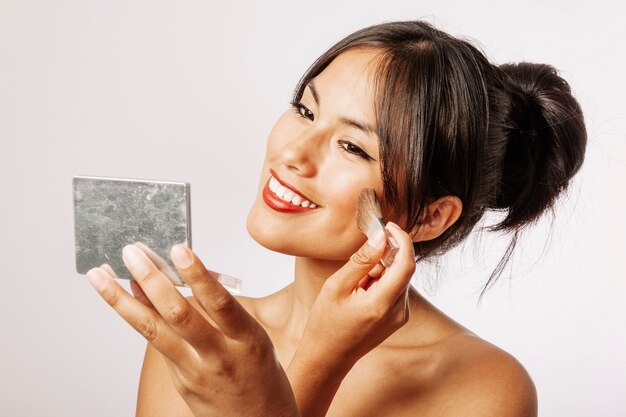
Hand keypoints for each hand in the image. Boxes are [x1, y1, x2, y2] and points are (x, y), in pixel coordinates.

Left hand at [86, 243, 298, 416]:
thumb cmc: (260, 373)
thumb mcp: (253, 337)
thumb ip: (218, 312)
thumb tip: (180, 278)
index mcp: (247, 340)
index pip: (220, 303)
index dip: (198, 276)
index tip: (178, 249)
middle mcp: (219, 357)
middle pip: (179, 316)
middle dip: (151, 280)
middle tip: (130, 253)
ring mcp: (195, 373)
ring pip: (153, 332)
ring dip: (123, 300)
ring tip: (100, 275)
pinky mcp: (180, 383)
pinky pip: (156, 344)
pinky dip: (138, 316)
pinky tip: (122, 297)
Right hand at [297, 222, 415, 367]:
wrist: (328, 357)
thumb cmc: (326, 322)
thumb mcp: (337, 286)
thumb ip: (361, 260)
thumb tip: (381, 237)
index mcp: (382, 304)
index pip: (406, 264)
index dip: (402, 240)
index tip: (390, 227)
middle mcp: (398, 312)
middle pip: (403, 269)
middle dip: (385, 257)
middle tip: (361, 258)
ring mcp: (399, 317)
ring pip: (399, 279)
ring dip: (381, 271)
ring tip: (355, 284)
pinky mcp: (397, 319)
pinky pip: (395, 290)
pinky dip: (381, 282)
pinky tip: (361, 292)